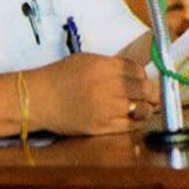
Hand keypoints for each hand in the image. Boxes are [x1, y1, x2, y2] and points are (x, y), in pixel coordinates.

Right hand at [28, 53, 159, 134]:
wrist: (39, 99)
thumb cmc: (60, 78)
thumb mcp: (86, 61)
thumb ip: (111, 66)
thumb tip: (135, 74)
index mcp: (104, 66)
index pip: (138, 70)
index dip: (143, 76)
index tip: (143, 80)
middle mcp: (108, 86)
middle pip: (145, 89)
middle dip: (150, 93)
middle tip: (149, 96)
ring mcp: (106, 108)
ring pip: (142, 109)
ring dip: (144, 108)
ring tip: (139, 108)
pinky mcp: (102, 127)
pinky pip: (130, 126)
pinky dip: (134, 122)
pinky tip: (129, 119)